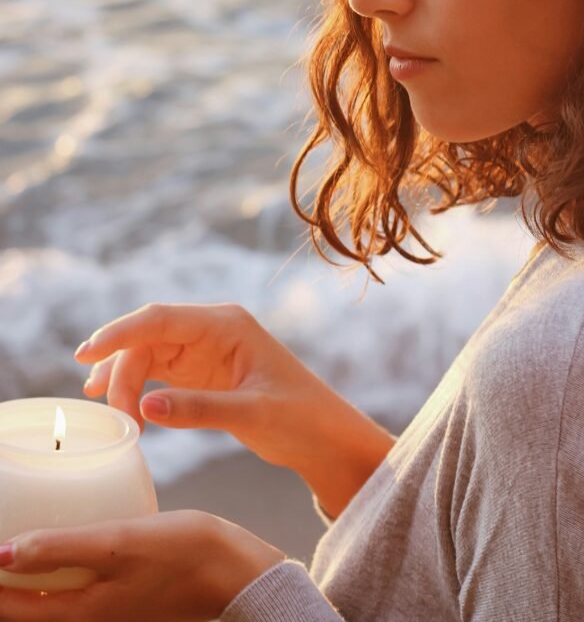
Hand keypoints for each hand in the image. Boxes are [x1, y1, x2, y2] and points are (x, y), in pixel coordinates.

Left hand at [0, 510, 285, 621]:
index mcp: (79, 614)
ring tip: (11, 547)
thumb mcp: (121, 543)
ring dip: (22, 586)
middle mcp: (85, 621)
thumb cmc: (185, 554)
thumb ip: (62, 548)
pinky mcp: (120, 602)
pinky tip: (55, 552)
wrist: (238, 575)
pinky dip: (50, 582)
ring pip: (44, 607)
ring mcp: (103, 614)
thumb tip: (3, 553)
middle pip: (22, 610)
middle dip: (4, 582)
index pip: (9, 608)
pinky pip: (68, 598)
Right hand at [74, 301, 382, 476]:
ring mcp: (205, 351)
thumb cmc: (301, 418)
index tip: (86, 355)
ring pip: (147, 355)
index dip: (119, 333)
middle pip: (148, 339)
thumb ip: (199, 409)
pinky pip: (158, 373)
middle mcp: (212, 330)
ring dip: (126, 381)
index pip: (160, 319)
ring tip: (114, 415)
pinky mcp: (201, 374)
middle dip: (123, 372)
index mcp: (227, 325)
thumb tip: (145, 409)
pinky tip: (125, 410)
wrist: (325, 436)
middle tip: (116, 417)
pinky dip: (138, 389)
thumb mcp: (252, 414)